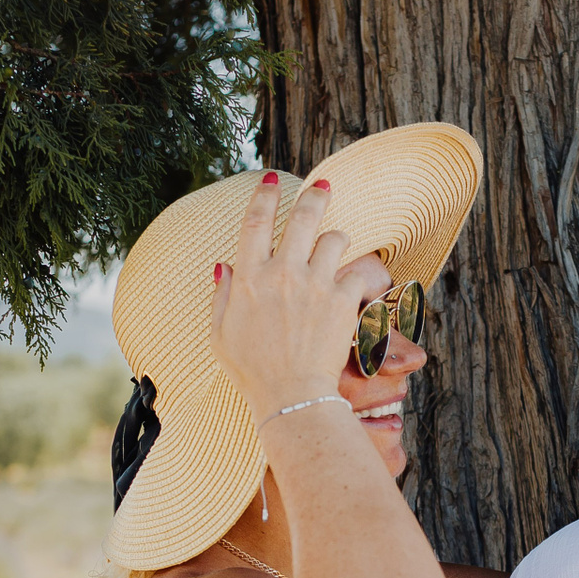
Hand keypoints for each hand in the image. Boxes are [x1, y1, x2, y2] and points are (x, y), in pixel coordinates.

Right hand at [209, 176, 381, 418]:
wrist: (291, 397)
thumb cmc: (252, 371)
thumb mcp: (221, 334)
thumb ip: (223, 295)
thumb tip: (226, 266)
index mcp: (250, 276)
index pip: (256, 220)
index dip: (265, 194)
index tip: (272, 180)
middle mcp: (283, 272)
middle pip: (303, 216)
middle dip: (314, 195)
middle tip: (322, 186)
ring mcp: (315, 284)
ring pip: (335, 239)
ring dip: (336, 239)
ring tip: (336, 246)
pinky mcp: (343, 302)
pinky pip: (356, 274)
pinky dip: (357, 278)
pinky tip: (353, 286)